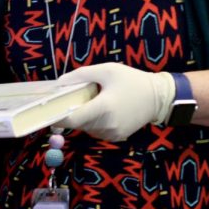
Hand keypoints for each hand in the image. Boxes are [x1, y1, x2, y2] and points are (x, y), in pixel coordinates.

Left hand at [55, 63, 174, 140]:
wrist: (159, 97)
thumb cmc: (132, 80)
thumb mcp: (106, 70)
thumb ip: (81, 75)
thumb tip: (59, 82)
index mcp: (103, 108)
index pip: (72, 119)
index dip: (57, 116)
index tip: (49, 109)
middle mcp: (106, 125)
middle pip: (78, 123)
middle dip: (72, 111)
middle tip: (75, 97)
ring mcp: (112, 134)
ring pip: (86, 128)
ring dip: (84, 116)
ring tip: (94, 100)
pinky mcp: (117, 138)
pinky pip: (96, 131)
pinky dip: (94, 121)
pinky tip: (103, 109)